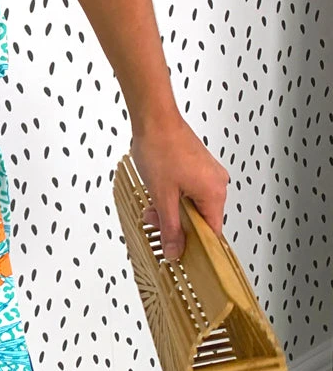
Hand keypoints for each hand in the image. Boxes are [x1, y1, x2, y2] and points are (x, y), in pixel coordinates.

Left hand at [129, 115, 229, 261]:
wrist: (154, 118)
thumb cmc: (160, 148)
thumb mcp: (162, 196)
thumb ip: (170, 228)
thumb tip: (175, 251)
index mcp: (215, 192)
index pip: (213, 232)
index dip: (195, 246)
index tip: (180, 253)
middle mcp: (217, 183)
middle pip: (201, 219)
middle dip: (176, 224)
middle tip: (155, 221)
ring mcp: (208, 173)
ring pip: (192, 205)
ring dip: (171, 209)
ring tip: (152, 204)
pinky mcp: (198, 166)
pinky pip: (190, 191)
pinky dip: (174, 196)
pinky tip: (158, 193)